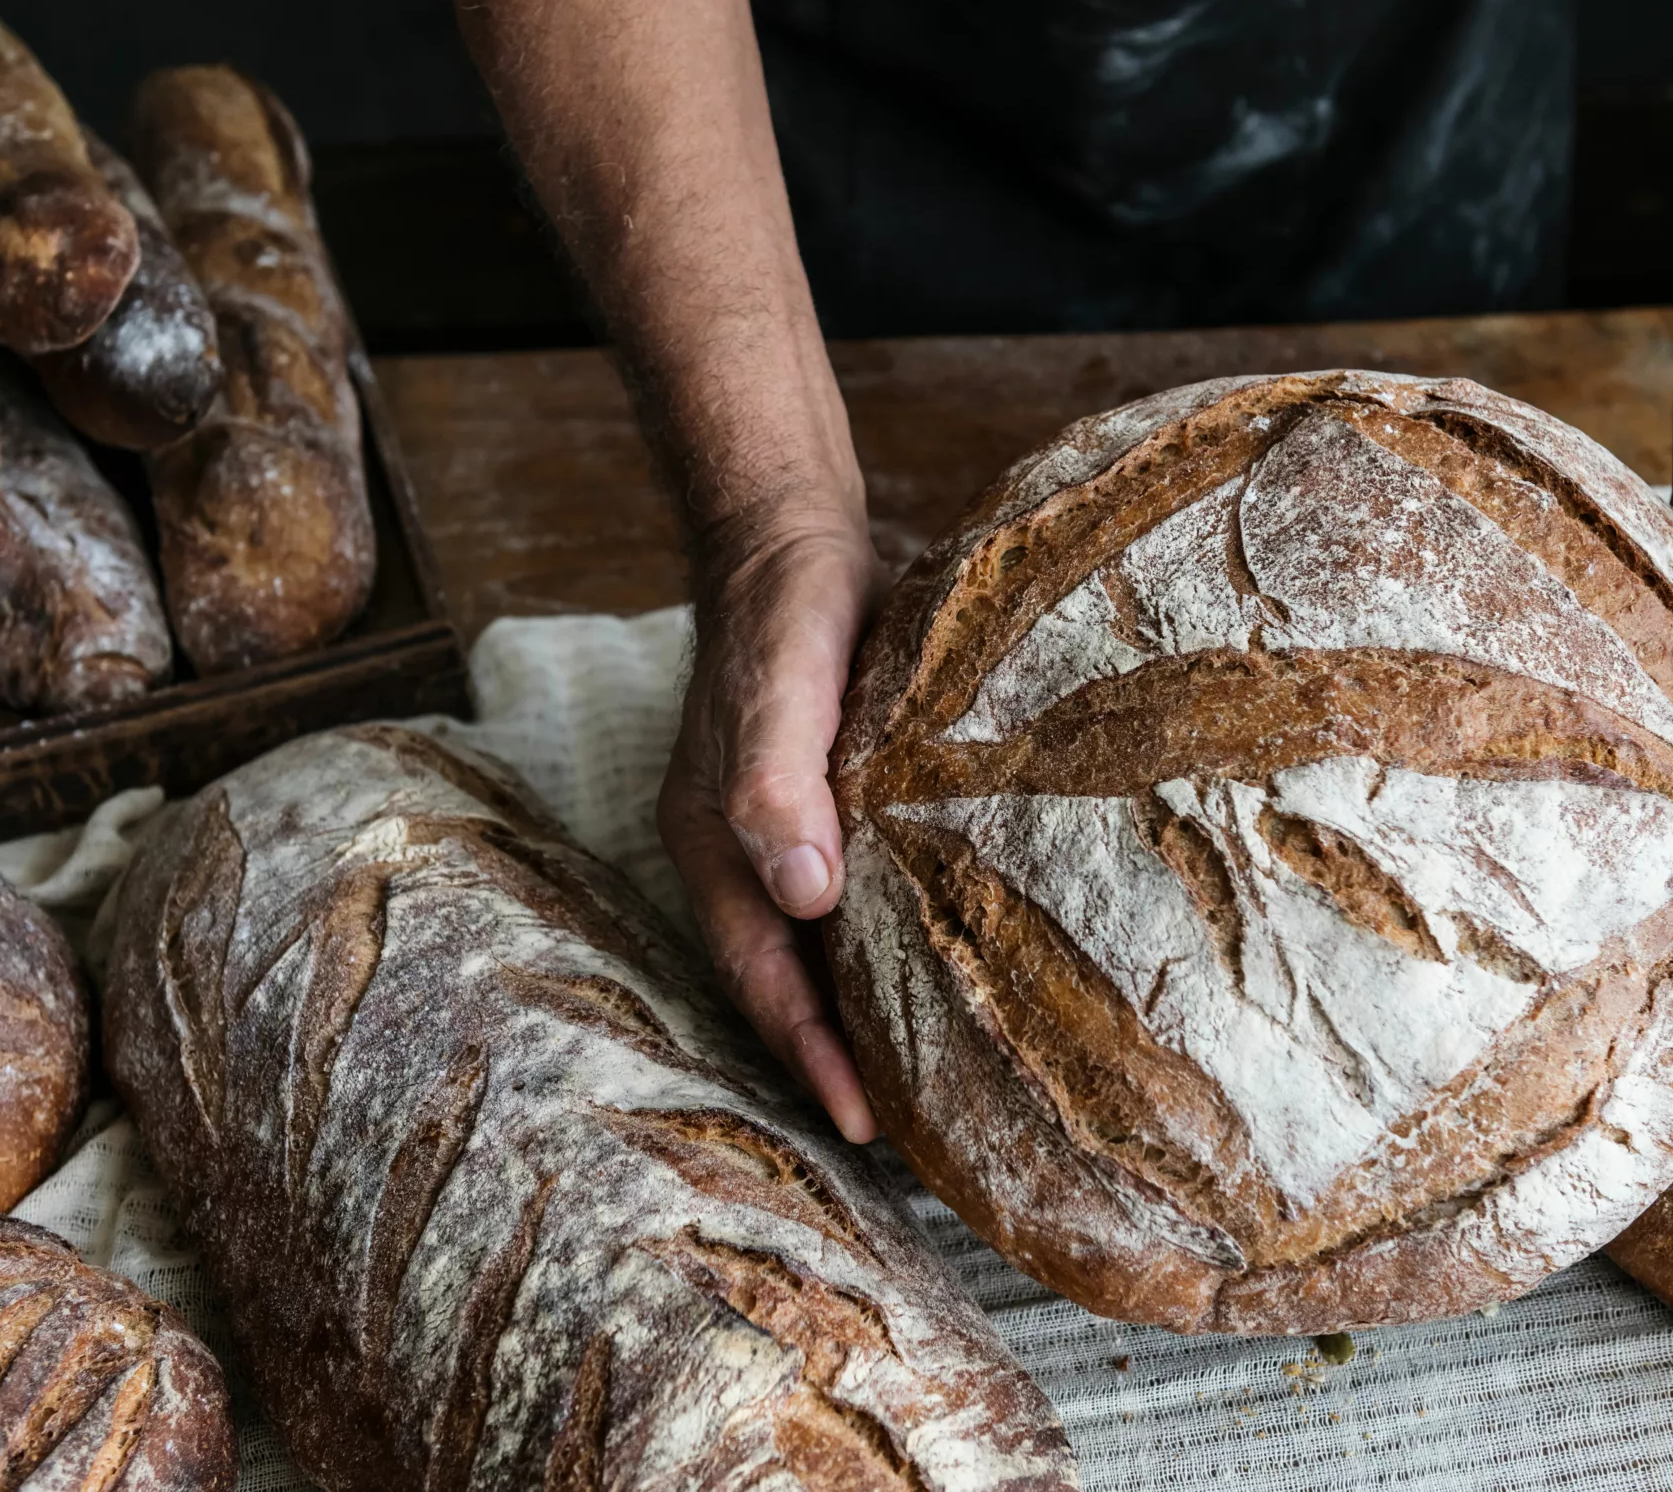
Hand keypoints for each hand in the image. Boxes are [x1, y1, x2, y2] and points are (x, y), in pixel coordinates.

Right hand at [658, 506, 886, 1140]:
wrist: (800, 537)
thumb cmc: (783, 611)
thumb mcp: (780, 686)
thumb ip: (781, 781)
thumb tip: (805, 895)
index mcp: (716, 847)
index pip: (763, 978)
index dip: (811, 1054)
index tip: (867, 1125)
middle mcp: (750, 856)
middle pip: (790, 982)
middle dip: (840, 1058)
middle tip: (916, 1136)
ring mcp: (794, 834)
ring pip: (830, 949)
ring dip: (873, 1010)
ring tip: (942, 1079)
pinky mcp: (845, 805)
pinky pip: (869, 897)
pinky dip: (899, 944)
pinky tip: (956, 966)